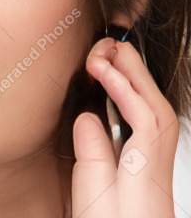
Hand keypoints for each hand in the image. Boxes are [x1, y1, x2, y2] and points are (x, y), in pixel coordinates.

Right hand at [72, 37, 179, 217]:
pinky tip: (116, 93)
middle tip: (110, 46)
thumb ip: (93, 154)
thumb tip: (89, 116)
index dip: (123, 86)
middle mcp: (157, 167)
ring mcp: (156, 167)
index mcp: (145, 174)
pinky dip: (133, 99)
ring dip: (137, 82)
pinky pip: (148, 123)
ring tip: (112, 59)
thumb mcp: (93, 199)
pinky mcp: (147, 169)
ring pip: (157, 114)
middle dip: (136, 72)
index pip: (145, 116)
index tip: (98, 66)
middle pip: (158, 108)